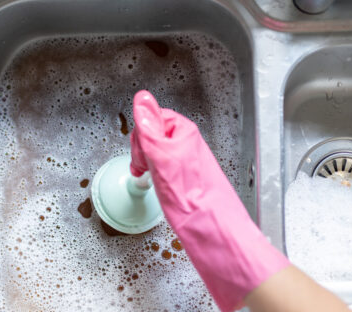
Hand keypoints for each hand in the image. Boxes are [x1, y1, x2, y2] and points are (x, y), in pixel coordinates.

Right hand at [130, 90, 289, 311]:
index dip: (141, 134)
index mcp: (183, 132)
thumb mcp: (163, 157)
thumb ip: (150, 127)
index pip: (153, 117)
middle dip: (142, 150)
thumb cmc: (192, 196)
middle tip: (144, 167)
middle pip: (152, 134)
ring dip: (147, 163)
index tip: (140, 151)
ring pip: (155, 152)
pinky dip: (155, 175)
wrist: (211, 229)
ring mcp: (185, 161)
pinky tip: (158, 185)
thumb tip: (142, 98)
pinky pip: (161, 167)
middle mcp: (185, 144)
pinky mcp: (184, 177)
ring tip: (151, 178)